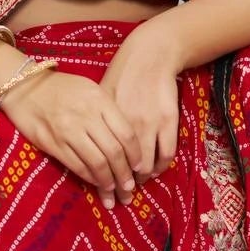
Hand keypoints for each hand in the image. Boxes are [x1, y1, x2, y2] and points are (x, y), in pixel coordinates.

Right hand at [0, 64, 148, 208]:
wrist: (25, 86)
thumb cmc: (63, 88)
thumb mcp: (91, 89)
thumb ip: (109, 111)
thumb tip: (129, 143)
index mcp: (99, 100)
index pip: (126, 133)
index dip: (136, 155)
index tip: (140, 167)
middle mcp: (86, 116)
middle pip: (114, 152)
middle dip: (124, 175)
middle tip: (129, 188)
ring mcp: (68, 131)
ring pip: (97, 163)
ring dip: (108, 182)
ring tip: (115, 192)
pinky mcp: (53, 144)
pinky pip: (77, 166)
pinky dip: (90, 178)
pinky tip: (97, 183)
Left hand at [93, 20, 183, 183]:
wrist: (150, 55)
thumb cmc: (121, 74)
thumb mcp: (99, 96)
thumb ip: (92, 121)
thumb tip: (81, 146)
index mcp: (103, 120)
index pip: (101, 161)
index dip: (103, 182)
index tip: (105, 192)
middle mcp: (125, 124)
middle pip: (123, 168)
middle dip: (122, 187)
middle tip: (122, 195)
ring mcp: (149, 123)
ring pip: (145, 166)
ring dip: (141, 179)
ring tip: (137, 183)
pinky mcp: (168, 121)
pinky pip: (166, 154)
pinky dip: (160, 167)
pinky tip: (155, 169)